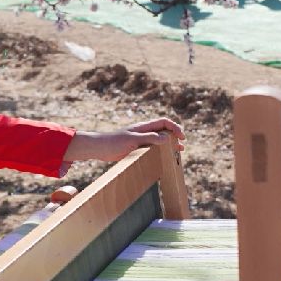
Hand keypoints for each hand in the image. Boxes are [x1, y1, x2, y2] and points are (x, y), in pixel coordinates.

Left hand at [63, 117, 185, 163]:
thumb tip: (166, 138)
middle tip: (182, 147)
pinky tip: (163, 158)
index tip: (181, 137)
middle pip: (163, 131)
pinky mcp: (136, 148)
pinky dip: (160, 151)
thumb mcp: (133, 140)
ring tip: (177, 152)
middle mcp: (143, 132)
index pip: (164, 122)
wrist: (99, 148)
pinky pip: (152, 148)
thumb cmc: (113, 142)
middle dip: (174, 137)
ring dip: (168, 145)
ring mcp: (140, 140)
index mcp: (143, 126)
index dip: (175, 127)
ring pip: (158, 140)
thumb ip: (149, 138)